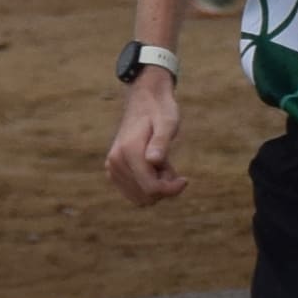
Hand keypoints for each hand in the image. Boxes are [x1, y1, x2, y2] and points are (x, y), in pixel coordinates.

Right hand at [105, 67, 183, 200]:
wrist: (144, 99)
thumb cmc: (160, 111)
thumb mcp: (168, 122)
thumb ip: (161, 142)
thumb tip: (154, 161)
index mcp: (129, 150)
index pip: (151, 188)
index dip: (172, 189)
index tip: (185, 179)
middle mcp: (115, 161)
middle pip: (146, 196)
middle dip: (163, 186)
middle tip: (169, 165)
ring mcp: (112, 167)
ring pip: (140, 197)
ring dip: (155, 186)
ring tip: (161, 164)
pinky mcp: (112, 171)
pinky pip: (133, 193)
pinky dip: (146, 186)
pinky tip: (153, 168)